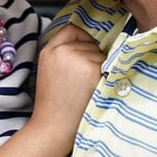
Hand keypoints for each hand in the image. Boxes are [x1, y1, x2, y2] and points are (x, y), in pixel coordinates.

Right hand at [31, 24, 104, 143]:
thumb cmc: (53, 103)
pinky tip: (92, 89)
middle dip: (91, 57)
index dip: (81, 39)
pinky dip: (105, 76)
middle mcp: (63, 51)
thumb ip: (62, 54)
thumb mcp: (49, 70)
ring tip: (85, 87)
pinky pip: (107, 65)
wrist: (54, 126)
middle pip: (89, 42)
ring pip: (100, 54)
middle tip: (82, 80)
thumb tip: (87, 44)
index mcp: (49, 50)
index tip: (84, 51)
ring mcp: (78, 59)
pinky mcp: (92, 70)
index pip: (71, 29)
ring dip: (99, 67)